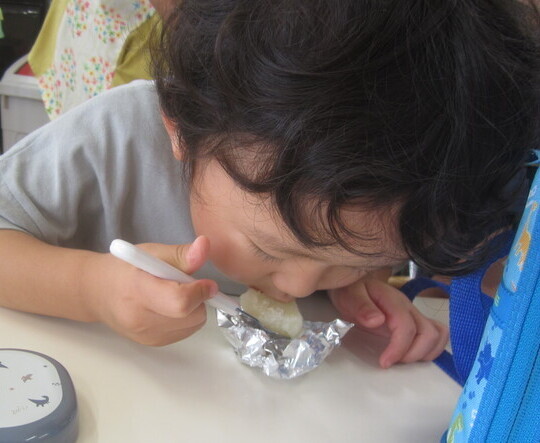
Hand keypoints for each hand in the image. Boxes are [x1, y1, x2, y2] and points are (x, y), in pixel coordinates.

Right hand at [85, 236, 217, 344]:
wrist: (97, 291)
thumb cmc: (124, 269)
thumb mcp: (151, 252)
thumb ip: (181, 253)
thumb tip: (204, 247)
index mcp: (138, 290)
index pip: (179, 301)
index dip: (199, 291)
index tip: (205, 281)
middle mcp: (140, 319)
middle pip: (191, 316)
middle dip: (198, 298)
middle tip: (185, 284)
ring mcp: (146, 335)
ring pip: (193, 325)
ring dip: (193, 309)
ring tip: (173, 293)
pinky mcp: (152, 343)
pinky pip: (185, 332)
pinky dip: (186, 319)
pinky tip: (169, 306)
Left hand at [329, 278, 447, 367]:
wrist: (354, 285)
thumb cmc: (351, 291)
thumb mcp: (350, 296)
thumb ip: (362, 307)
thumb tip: (377, 320)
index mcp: (393, 301)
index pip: (407, 327)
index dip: (399, 348)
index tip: (384, 362)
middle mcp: (409, 307)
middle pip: (428, 333)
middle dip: (414, 354)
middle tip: (392, 362)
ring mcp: (415, 314)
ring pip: (438, 334)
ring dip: (425, 353)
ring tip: (403, 359)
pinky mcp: (416, 321)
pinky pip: (437, 334)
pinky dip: (430, 349)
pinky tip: (412, 355)